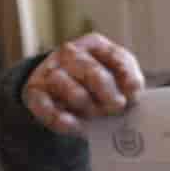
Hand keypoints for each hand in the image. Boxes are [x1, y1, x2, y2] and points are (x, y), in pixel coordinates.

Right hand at [21, 32, 144, 137]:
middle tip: (117, 108)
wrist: (60, 88)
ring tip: (96, 115)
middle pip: (94, 73)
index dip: (128, 78)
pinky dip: (62, 120)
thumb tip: (133, 92)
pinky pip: (47, 108)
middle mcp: (70, 53)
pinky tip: (76, 126)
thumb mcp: (118, 73)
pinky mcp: (35, 93)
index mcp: (94, 44)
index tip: (134, 95)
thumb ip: (130, 80)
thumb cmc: (100, 80)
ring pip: (71, 90)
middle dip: (109, 96)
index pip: (116, 57)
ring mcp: (49, 71)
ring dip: (88, 107)